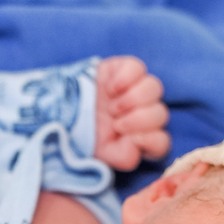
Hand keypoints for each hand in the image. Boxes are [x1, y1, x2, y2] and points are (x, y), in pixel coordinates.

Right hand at [94, 56, 170, 170]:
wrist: (61, 114)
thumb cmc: (86, 136)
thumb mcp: (104, 156)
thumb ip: (126, 156)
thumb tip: (138, 140)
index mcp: (142, 138)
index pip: (162, 142)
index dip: (148, 140)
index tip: (127, 138)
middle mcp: (144, 113)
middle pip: (161, 114)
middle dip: (137, 120)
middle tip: (115, 123)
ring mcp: (136, 89)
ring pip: (154, 88)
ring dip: (133, 99)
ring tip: (112, 107)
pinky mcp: (124, 69)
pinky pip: (137, 67)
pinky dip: (125, 78)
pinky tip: (110, 89)